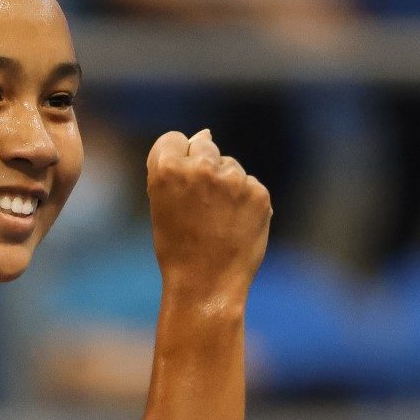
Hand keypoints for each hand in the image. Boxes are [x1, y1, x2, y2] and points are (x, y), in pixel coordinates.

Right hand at [144, 128, 271, 302]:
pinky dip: (244, 202)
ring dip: (225, 185)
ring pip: (230, 166)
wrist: (206, 285)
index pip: (174, 139)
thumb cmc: (177, 247)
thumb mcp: (161, 203)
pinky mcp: (258, 192)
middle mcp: (201, 167)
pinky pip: (249, 185)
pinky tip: (235, 225)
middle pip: (205, 145)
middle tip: (200, 206)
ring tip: (217, 220)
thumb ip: (177, 166)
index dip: (175, 161)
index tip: (179, 185)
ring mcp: (233, 179)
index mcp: (168, 169)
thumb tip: (205, 134)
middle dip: (203, 167)